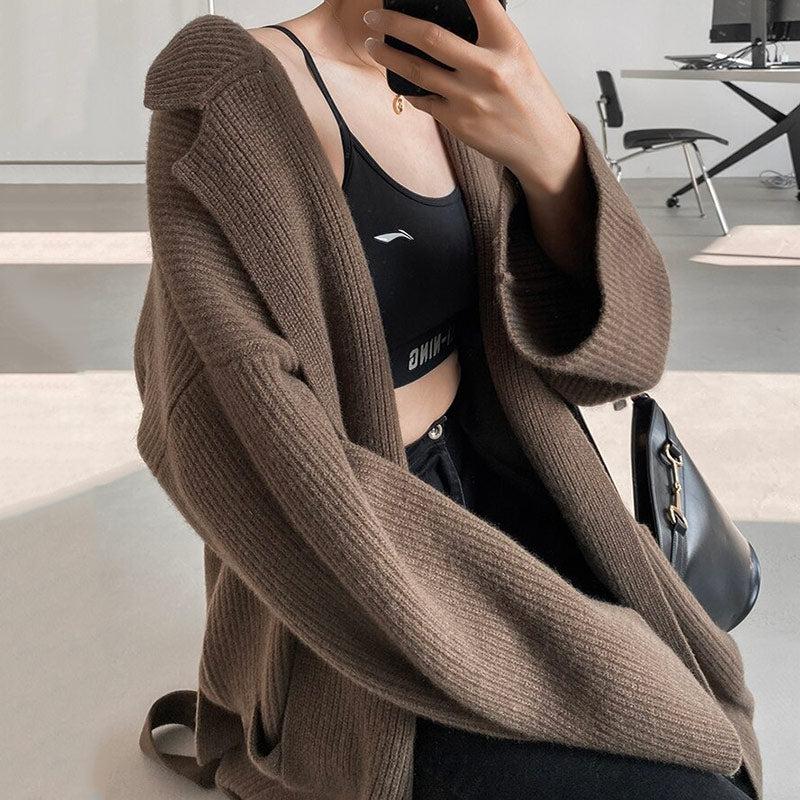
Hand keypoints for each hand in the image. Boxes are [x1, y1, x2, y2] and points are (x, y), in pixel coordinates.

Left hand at [362, 0, 581, 193]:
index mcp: (508, 44)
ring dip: (389, 56)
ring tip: (373, 46)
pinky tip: (402, 81)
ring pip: (417, 71)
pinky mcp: (458, 123)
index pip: (480, 0)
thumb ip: (486, 35)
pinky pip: (424, 101)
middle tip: (372, 15)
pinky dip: (410, 89)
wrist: (541, 145)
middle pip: (430, 37)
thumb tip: (445, 18)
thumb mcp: (517, 55)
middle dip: (394, 23)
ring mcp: (470, 99)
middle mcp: (488, 69)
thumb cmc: (528, 97)